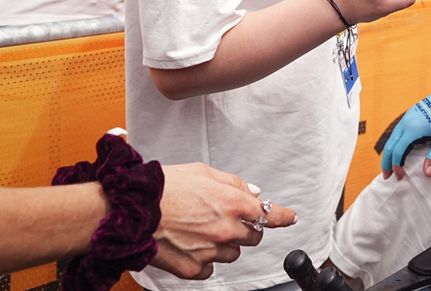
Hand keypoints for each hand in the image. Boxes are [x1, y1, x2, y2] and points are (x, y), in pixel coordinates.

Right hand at [152, 164, 296, 279]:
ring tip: (200, 231)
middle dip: (246, 229)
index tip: (290, 218)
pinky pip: (209, 270)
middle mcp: (226, 230)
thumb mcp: (203, 172)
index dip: (283, 216)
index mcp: (233, 204)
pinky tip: (191, 247)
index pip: (270, 215)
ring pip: (232, 254)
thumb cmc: (162, 188)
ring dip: (224, 245)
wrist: (128, 211)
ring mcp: (210, 252)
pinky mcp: (192, 268)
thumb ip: (233, 183)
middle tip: (225, 220)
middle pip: (253, 237)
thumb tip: (253, 192)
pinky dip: (204, 261)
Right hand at [379, 64, 430, 178]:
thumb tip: (427, 174)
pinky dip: (395, 142)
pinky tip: (399, 148)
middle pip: (390, 144)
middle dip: (387, 161)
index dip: (396, 166)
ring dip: (389, 152)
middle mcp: (407, 121)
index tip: (399, 177)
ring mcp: (408, 115)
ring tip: (391, 165)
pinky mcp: (412, 112)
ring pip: (392, 136)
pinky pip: (398, 130)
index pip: (398, 151)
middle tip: (387, 176)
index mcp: (413, 128)